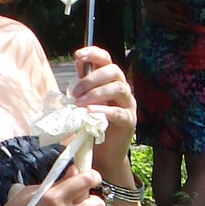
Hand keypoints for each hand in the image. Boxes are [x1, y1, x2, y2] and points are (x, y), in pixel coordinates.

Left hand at [71, 45, 137, 170]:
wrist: (103, 152)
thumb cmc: (93, 123)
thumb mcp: (84, 100)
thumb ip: (82, 84)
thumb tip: (78, 63)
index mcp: (111, 80)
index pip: (106, 59)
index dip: (94, 53)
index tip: (78, 55)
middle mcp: (123, 88)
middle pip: (114, 71)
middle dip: (92, 79)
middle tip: (75, 92)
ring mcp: (128, 104)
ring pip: (119, 88)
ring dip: (97, 94)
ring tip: (80, 103)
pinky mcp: (129, 121)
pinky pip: (118, 112)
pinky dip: (103, 111)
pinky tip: (89, 113)